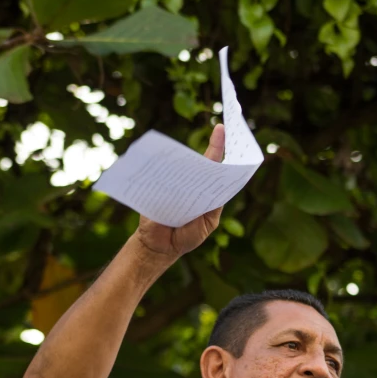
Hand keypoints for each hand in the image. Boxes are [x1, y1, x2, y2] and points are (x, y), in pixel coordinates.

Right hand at [136, 124, 224, 260]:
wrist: (161, 247)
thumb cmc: (186, 236)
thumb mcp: (206, 224)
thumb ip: (213, 206)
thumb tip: (217, 185)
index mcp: (206, 191)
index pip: (214, 167)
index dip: (218, 149)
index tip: (222, 130)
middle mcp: (190, 183)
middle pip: (201, 162)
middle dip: (212, 146)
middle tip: (221, 131)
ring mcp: (172, 183)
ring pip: (181, 166)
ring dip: (188, 157)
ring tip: (198, 150)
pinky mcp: (155, 187)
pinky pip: (159, 175)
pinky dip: (163, 169)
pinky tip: (170, 163)